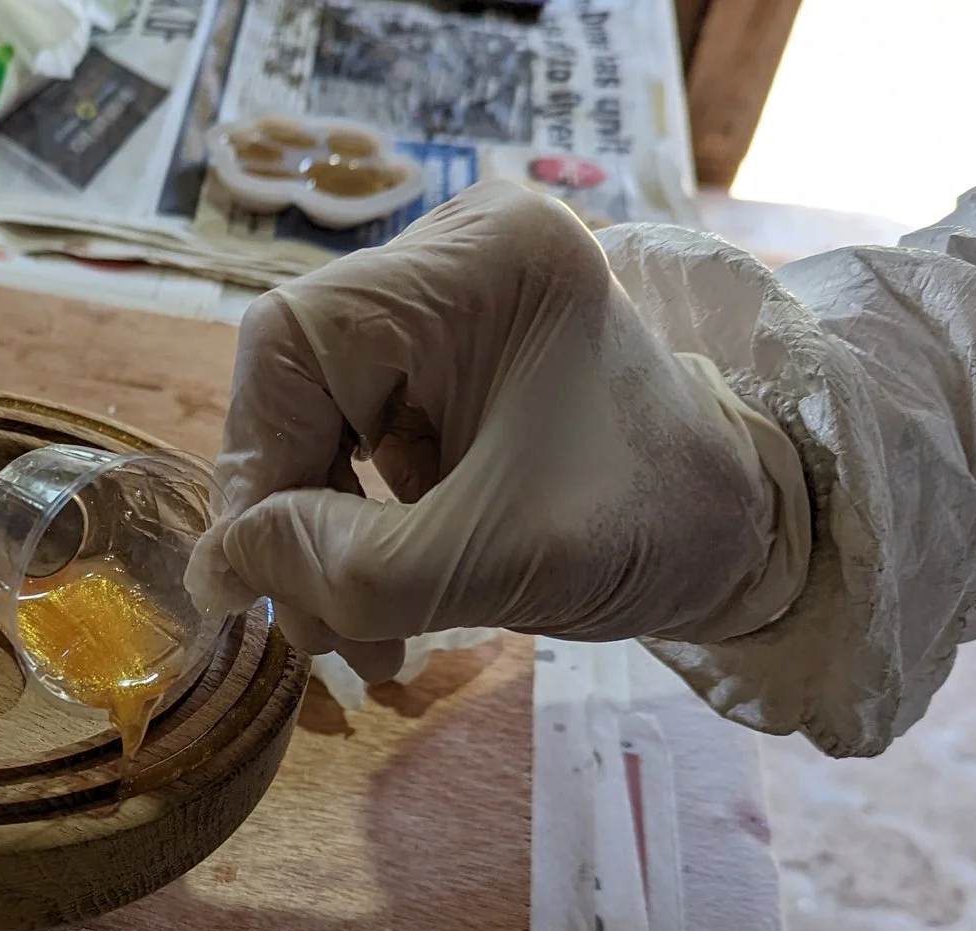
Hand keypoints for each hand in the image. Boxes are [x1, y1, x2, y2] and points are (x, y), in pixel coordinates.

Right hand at [186, 181, 809, 681]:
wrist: (751, 535)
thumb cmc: (652, 527)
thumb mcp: (488, 561)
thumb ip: (345, 567)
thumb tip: (224, 563)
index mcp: (484, 261)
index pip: (297, 346)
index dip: (255, 464)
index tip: (251, 581)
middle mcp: (459, 253)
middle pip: (303, 383)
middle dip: (299, 515)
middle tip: (321, 629)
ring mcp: (453, 303)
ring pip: (325, 419)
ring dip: (328, 535)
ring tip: (368, 632)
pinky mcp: (454, 355)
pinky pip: (363, 434)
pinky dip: (364, 523)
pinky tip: (395, 590)